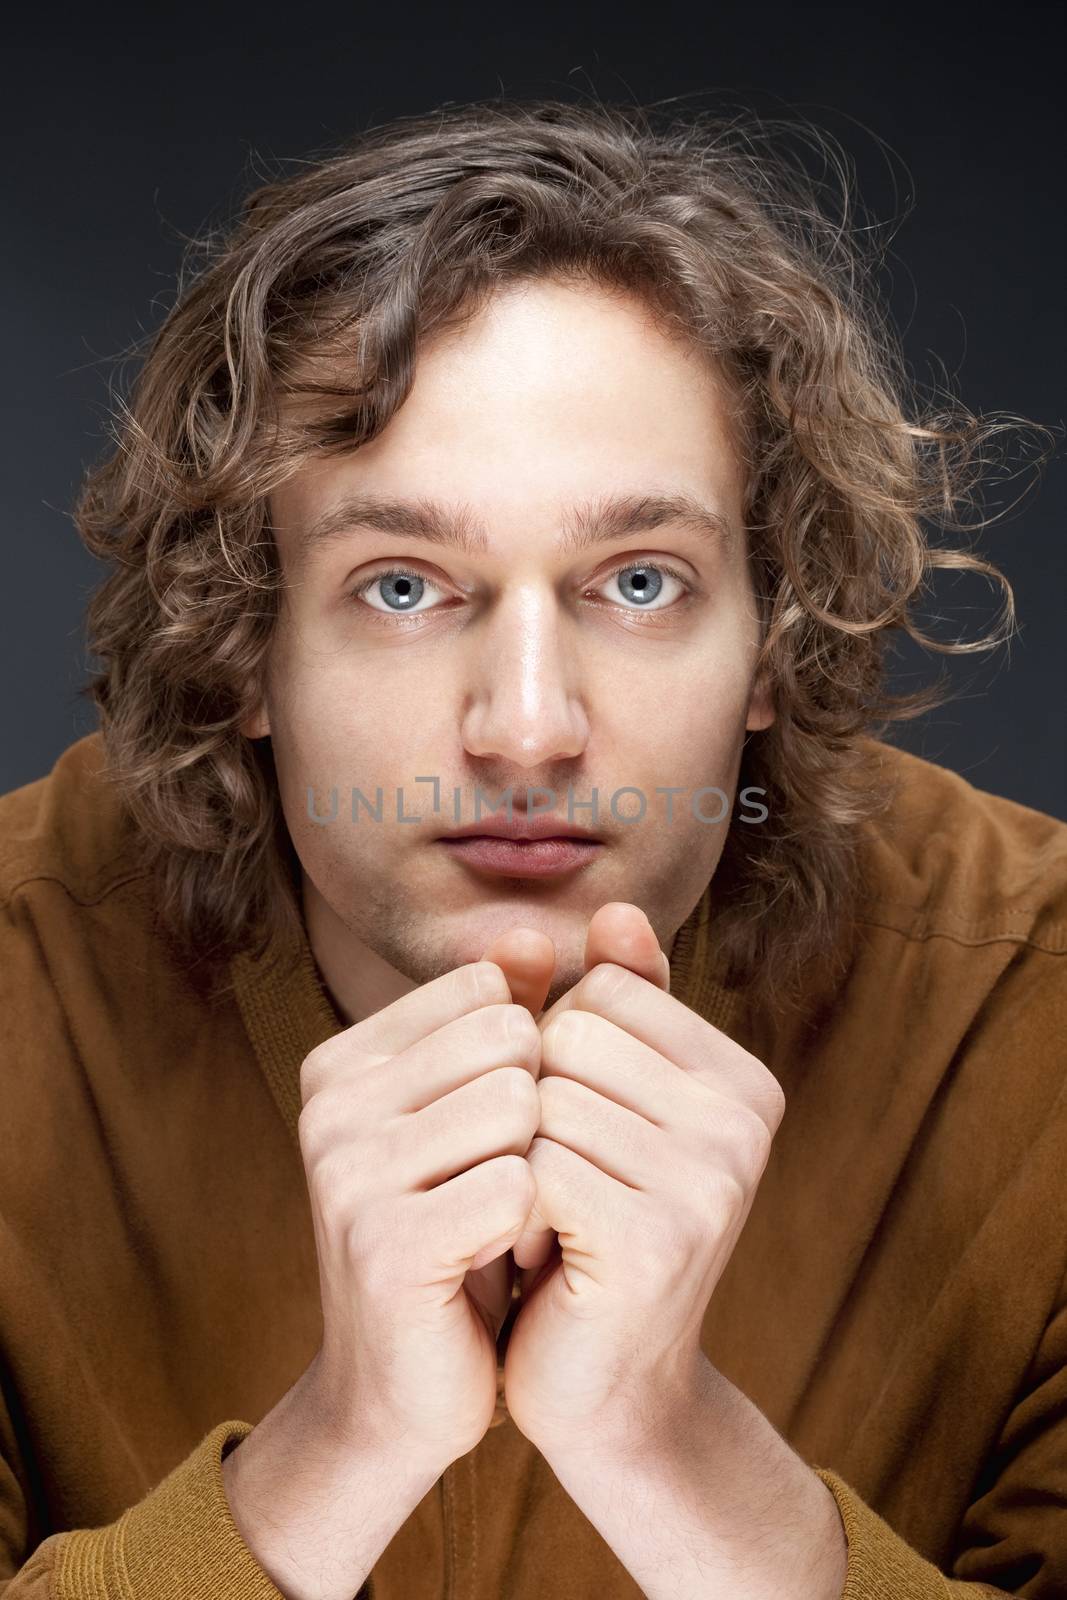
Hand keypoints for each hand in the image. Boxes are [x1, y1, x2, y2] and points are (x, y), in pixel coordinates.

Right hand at [296, 926, 555, 1469]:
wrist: (406, 1389)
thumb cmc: (458, 1234)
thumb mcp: (481, 1114)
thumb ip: (512, 1018)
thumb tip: (538, 928)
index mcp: (344, 1059)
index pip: (492, 991)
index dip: (528, 1063)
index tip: (497, 1135)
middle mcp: (330, 1102)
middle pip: (512, 1039)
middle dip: (536, 1117)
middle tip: (504, 1186)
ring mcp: (345, 1170)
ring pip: (520, 1106)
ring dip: (537, 1172)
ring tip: (501, 1224)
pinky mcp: (382, 1243)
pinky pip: (516, 1187)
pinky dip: (534, 1228)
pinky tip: (500, 1263)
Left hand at [502, 902, 786, 1460]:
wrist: (605, 1391)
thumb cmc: (591, 1233)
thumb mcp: (609, 1111)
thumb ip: (617, 1013)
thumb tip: (615, 906)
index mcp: (742, 1079)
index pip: (601, 988)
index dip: (555, 1055)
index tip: (577, 1134)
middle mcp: (747, 1120)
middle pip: (568, 1033)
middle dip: (531, 1108)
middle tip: (556, 1187)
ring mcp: (714, 1178)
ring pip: (544, 1098)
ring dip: (517, 1164)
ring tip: (549, 1225)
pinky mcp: (662, 1237)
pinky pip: (536, 1165)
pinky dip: (511, 1211)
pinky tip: (540, 1260)